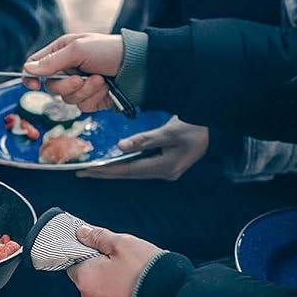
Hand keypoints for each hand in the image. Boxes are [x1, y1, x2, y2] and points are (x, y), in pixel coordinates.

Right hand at [22, 32, 123, 111]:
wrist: (137, 65)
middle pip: (51, 87)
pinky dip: (95, 98)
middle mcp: (68, 70)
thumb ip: (52, 61)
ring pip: (68, 100)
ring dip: (85, 91)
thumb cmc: (108, 50)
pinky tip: (106, 88)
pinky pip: (83, 107)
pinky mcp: (91, 99)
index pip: (36, 66)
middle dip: (67, 86)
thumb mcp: (78, 49)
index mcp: (61, 52)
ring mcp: (80, 86)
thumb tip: (27, 69)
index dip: (31, 77)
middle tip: (81, 78)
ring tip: (101, 80)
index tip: (34, 85)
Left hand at [66, 224, 163, 296]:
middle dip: (99, 263)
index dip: (85, 249)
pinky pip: (111, 295)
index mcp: (85, 279)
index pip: (73, 260)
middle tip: (119, 255)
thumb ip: (98, 237)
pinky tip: (134, 280)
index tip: (99, 243)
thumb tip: (81, 233)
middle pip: (86, 273)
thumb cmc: (145, 269)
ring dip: (109, 275)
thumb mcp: (121, 244)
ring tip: (131, 268)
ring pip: (99, 285)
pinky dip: (118, 287)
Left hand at [80, 118, 209, 180]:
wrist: (214, 123)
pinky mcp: (168, 164)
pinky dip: (126, 164)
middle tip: (83, 173)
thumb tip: (120, 147)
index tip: (87, 171)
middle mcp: (165, 172)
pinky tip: (115, 163)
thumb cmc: (195, 125)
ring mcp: (167, 170)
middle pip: (129, 174)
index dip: (107, 171)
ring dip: (114, 170)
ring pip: (134, 171)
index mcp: (165, 167)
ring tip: (94, 169)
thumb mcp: (169, 131)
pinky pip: (141, 166)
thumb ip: (144, 139)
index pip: (129, 170)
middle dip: (106, 173)